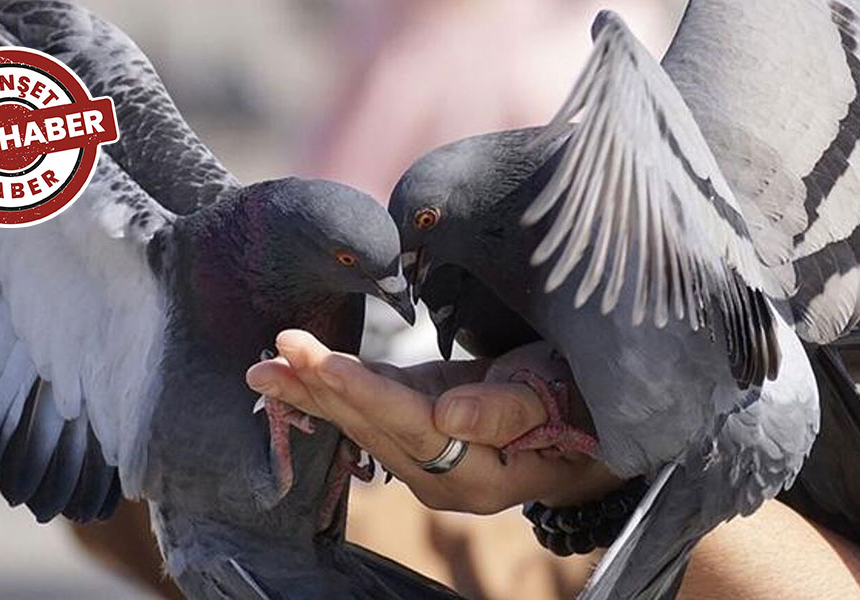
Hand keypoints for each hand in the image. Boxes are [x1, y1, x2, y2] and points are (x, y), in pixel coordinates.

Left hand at [245, 330, 620, 513]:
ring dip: (313, 392)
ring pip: (363, 421)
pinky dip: (333, 391)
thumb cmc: (585, 406)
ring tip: (266, 366)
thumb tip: (448, 418)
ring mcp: (427, 457)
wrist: (593, 422)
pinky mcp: (421, 429)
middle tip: (274, 351)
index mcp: (477, 475)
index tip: (314, 361)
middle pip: (373, 427)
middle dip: (321, 388)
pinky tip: (295, 376)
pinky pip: (371, 411)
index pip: (408, 427)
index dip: (360, 392)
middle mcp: (442, 477)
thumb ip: (505, 412)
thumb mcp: (558, 400)